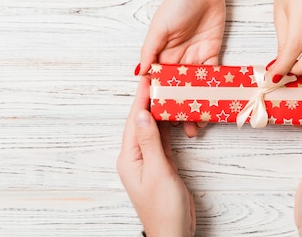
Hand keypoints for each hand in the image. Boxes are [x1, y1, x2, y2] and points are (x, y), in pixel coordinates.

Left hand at [117, 76, 194, 236]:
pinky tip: (172, 115)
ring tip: (166, 90)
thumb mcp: (158, 172)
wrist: (173, 233)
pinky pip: (162, 140)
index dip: (141, 99)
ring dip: (159, 111)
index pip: (134, 122)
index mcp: (129, 158)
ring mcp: (148, 161)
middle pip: (141, 122)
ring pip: (152, 130)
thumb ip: (150, 142)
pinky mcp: (161, 166)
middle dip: (149, 101)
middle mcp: (135, 157)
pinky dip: (167, 127)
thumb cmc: (164, 209)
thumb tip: (143, 114)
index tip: (147, 79)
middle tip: (158, 79)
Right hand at [139, 0, 225, 136]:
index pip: (159, 83)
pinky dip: (214, 90)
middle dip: (180, 109)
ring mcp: (196, 59)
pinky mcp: (212, 54)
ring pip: (196, 88)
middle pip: (178, 90)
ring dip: (198, 105)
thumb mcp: (159, 28)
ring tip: (200, 124)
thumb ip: (150, 51)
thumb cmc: (176, 4)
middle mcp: (177, 61)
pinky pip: (213, 76)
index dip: (160, 100)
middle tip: (184, 129)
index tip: (161, 118)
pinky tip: (214, 105)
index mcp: (161, 56)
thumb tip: (140, 74)